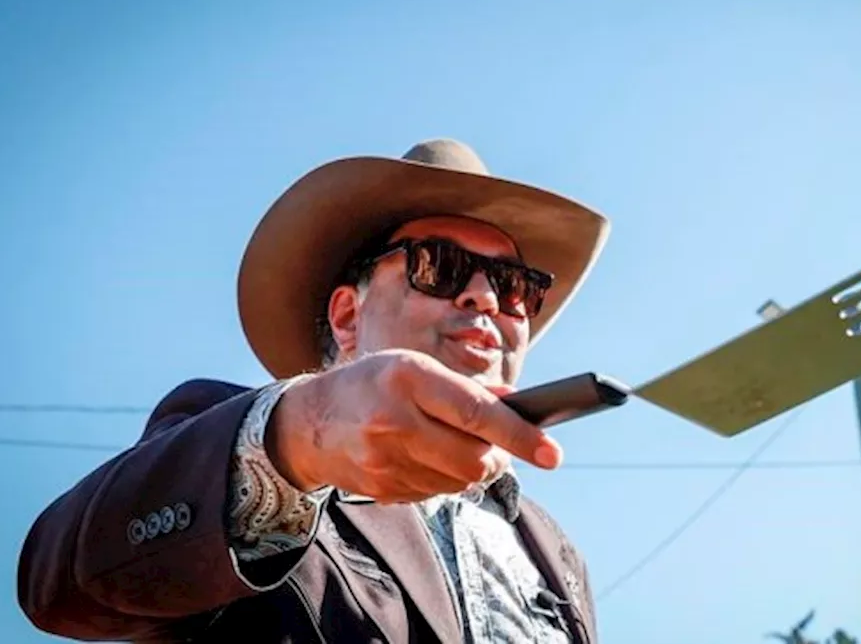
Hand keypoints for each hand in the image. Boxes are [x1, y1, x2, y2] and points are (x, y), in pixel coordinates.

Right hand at [266, 349, 561, 502]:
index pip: (476, 413)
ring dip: (469, 470)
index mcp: (408, 377)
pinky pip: (435, 494)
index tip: (552, 452)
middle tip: (498, 450)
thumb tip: (518, 407)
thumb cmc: (372, 384)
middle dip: (496, 459)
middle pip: (472, 460)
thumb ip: (465, 390)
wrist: (307, 422)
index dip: (520, 435)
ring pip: (457, 482)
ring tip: (450, 446)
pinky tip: (424, 458)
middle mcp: (394, 419)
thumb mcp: (415, 367)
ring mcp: (385, 460)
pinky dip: (443, 480)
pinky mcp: (381, 489)